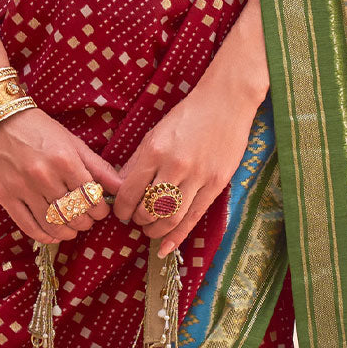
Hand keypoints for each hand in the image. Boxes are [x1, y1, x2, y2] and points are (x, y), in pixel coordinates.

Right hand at [0, 107, 123, 244]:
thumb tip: (121, 188)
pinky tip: (53, 235)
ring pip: (54, 225)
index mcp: (65, 160)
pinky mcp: (6, 197)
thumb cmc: (39, 130)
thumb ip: (98, 167)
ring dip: (68, 232)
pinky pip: (29, 227)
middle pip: (75, 215)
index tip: (99, 210)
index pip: (92, 199)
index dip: (100, 210)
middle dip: (86, 222)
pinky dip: (45, 236)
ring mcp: (23, 188)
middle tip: (86, 218)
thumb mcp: (72, 143)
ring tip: (72, 228)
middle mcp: (44, 175)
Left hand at [111, 78, 260, 258]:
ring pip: (170, 218)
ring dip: (155, 231)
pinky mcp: (217, 184)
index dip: (121, 209)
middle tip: (136, 221)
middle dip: (138, 220)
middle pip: (149, 208)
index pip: (130, 191)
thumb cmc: (189, 115)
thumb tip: (119, 187)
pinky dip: (177, 236)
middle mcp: (175, 165)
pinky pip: (193, 217)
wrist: (227, 101)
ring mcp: (198, 176)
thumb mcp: (156, 133)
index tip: (120, 213)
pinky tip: (166, 246)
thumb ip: (137, 161)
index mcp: (155, 150)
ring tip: (150, 231)